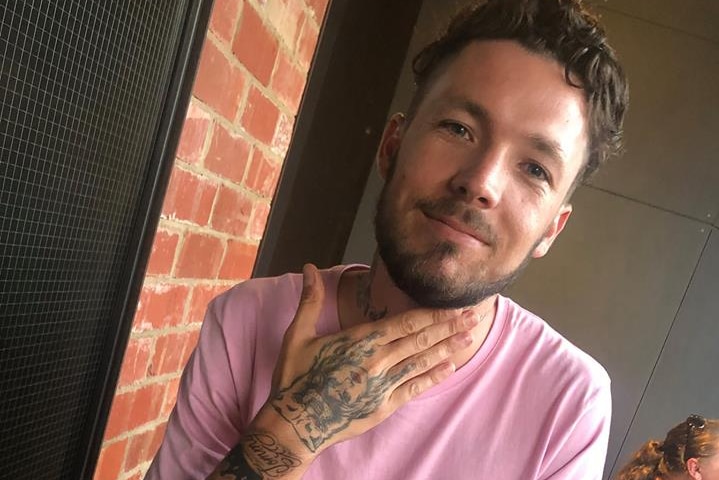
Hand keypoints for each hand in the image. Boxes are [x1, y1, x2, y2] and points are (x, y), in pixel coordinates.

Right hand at [262, 263, 478, 455]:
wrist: (293, 424)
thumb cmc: (295, 378)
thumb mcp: (298, 335)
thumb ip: (311, 300)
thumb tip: (308, 268)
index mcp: (360, 340)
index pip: (405, 322)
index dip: (433, 313)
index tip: (453, 304)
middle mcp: (377, 360)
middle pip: (421, 339)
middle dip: (449, 326)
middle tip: (474, 316)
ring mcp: (383, 385)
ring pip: (422, 361)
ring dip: (448, 348)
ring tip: (469, 336)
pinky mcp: (384, 407)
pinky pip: (414, 388)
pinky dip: (433, 376)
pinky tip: (449, 368)